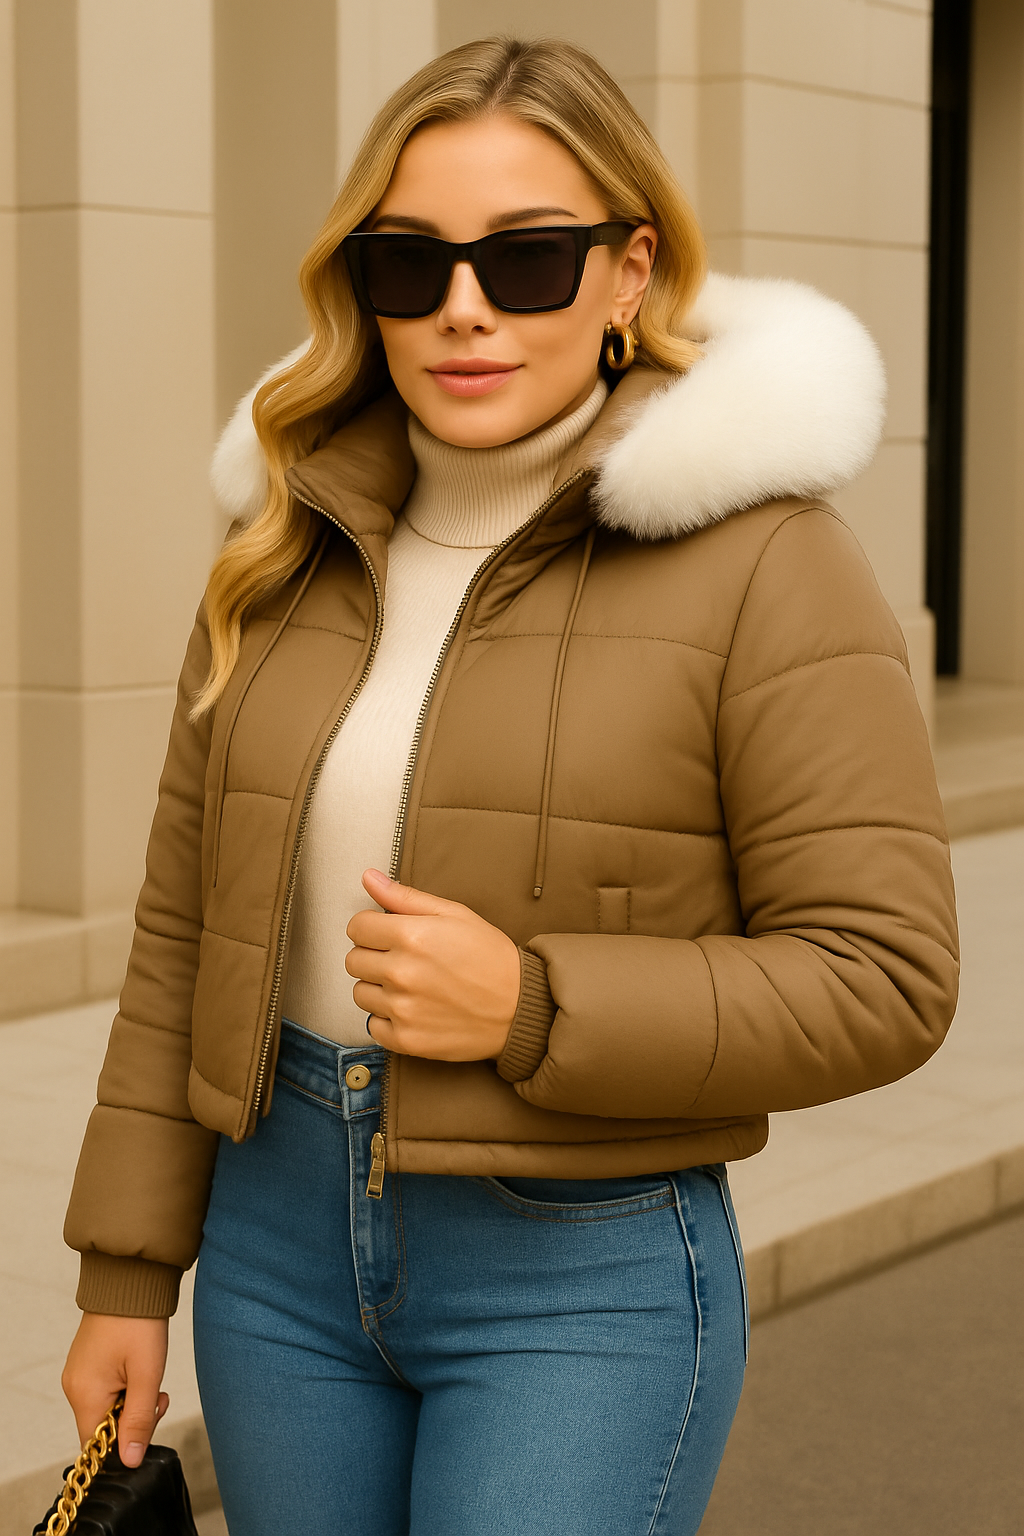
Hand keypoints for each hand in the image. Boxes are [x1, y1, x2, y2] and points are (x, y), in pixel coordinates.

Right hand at [62, 1313, 168, 1466]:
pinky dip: (126, 1390)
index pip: (95, 1445)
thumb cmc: (138, 1323)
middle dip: (134, 1421)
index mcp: (85, 1394)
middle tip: (159, 1397)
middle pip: (102, 1428)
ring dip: (133, 1404)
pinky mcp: (88, 1365)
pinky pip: (105, 1392)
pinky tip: (140, 1371)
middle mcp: (74, 1388)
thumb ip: (139, 1420)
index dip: (123, 1445)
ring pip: (106, 1410)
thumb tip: (130, 1461)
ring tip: (153, 1380)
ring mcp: (79, 1375)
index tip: (149, 1423)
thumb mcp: (147, 1374)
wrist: (130, 1280)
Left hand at [346, 869, 519, 1060]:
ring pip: (360, 993)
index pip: (357, 927)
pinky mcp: (406, 1039)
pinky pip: (373, 1026)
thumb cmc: (490, 957)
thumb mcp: (454, 914)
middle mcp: (401, 972)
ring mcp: (402, 1009)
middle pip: (354, 960)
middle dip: (374, 956)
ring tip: (411, 986)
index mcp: (411, 936)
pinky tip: (413, 1009)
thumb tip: (368, 878)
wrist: (520, 1007)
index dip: (371, 928)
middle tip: (404, 960)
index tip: (388, 934)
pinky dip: (388, 1019)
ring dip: (379, 988)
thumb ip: (405, 897)